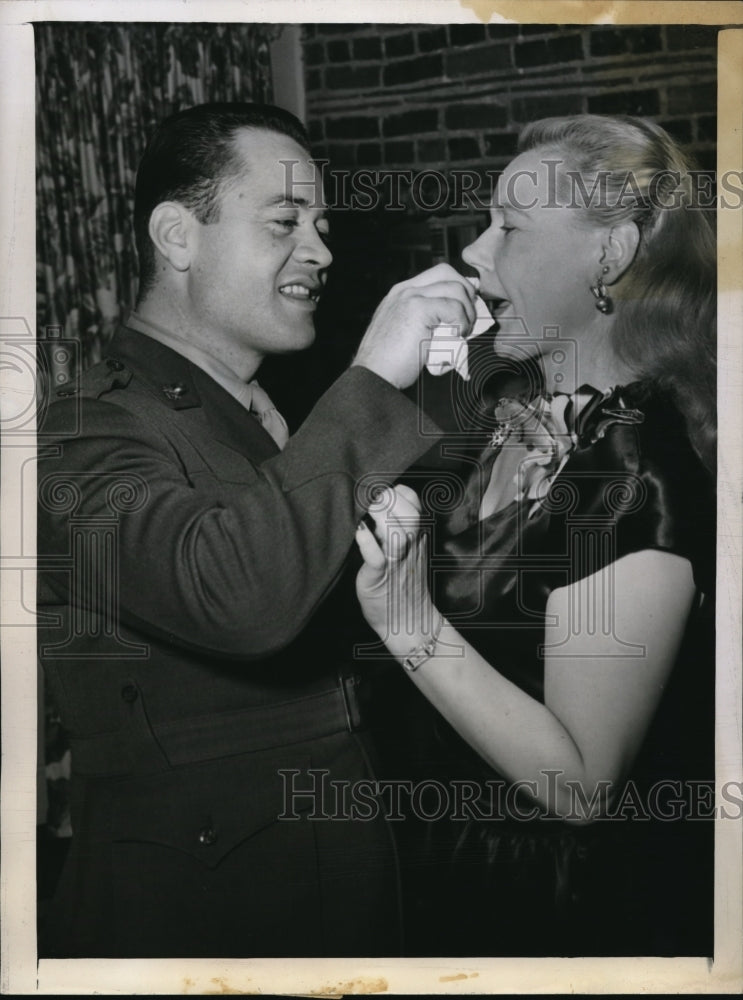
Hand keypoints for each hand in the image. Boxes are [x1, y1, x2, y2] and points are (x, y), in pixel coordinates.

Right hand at [352, 264, 476, 388]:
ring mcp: (410, 297)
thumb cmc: (391, 363)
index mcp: (401, 294)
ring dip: (468, 310)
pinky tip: (458, 335)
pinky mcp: (418, 308)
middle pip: (447, 272)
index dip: (457, 288)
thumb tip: (454, 322)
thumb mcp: (406, 333)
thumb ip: (425, 321)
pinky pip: (454, 307)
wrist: (375, 375)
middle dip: (466, 292)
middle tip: (469, 317)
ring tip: (464, 330)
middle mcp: (405, 290)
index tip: (465, 309)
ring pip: (455, 288)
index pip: (437, 275)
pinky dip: (463, 321)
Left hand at [355, 485, 437, 653]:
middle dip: (387, 500)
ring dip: (379, 517)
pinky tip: (359, 533)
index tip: (381, 497)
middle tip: (370, 505)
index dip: (396, 492)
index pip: (412, 499)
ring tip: (365, 516)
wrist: (406, 622)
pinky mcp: (380, 576)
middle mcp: (410, 544)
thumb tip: (374, 500)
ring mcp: (397, 560)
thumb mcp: (405, 549)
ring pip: (397, 529)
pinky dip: (367, 543)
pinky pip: (376, 557)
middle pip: (408, 511)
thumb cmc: (400, 583)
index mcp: (417, 535)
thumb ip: (395, 525)